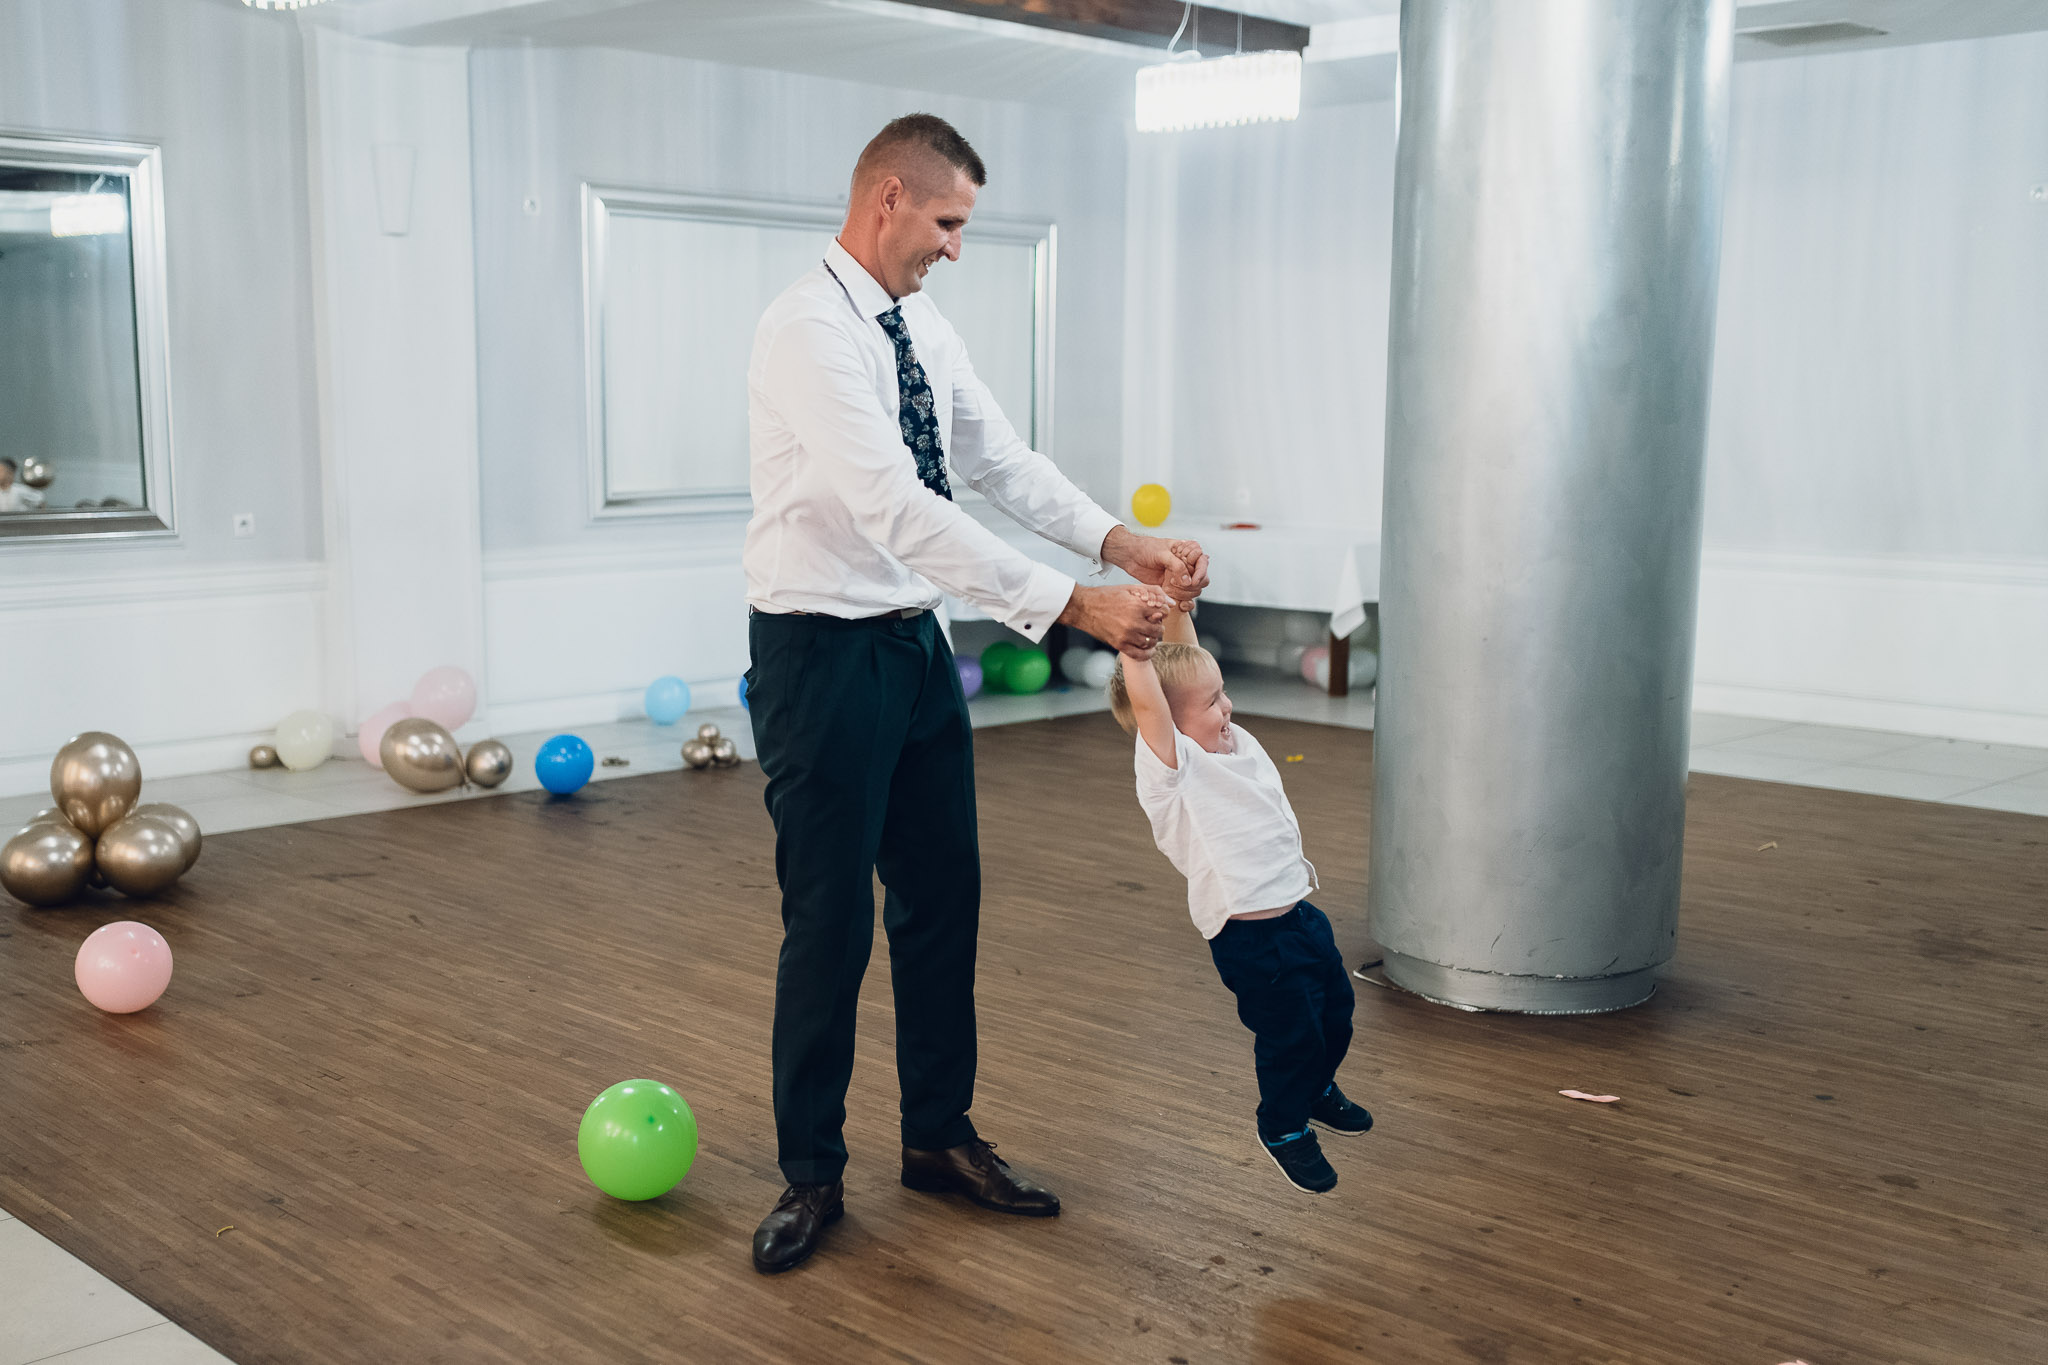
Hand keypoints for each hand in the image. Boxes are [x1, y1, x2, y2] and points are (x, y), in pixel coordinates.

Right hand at [1060, 583, 1174, 657]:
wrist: (1084, 607)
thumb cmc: (1105, 596)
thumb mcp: (1129, 588)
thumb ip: (1151, 592)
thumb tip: (1170, 601)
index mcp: (1137, 606)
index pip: (1163, 613)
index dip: (1163, 613)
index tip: (1158, 613)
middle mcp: (1133, 622)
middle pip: (1159, 630)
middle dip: (1158, 626)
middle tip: (1152, 624)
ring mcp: (1126, 635)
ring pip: (1151, 642)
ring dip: (1153, 639)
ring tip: (1148, 634)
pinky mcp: (1119, 645)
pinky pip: (1140, 655)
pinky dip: (1147, 654)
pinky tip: (1148, 650)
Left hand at [1102, 526, 1209, 604]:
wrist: (1131, 556)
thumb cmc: (1146, 549)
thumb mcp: (1162, 553)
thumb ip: (1176, 566)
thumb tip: (1188, 581)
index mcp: (1188, 552)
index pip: (1203, 562)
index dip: (1201, 572)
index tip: (1193, 580)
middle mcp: (1187, 565)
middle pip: (1202, 579)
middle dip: (1192, 585)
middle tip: (1177, 584)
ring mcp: (1181, 578)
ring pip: (1194, 590)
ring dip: (1185, 593)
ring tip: (1169, 588)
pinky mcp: (1174, 588)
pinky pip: (1186, 599)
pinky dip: (1186, 603)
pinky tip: (1181, 605)